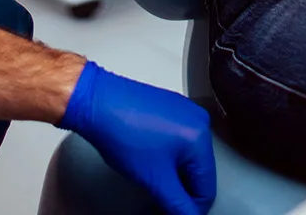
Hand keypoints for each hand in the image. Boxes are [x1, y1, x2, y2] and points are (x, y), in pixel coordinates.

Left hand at [58, 61, 216, 214]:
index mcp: (201, 138)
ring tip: (152, 176)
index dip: (191, 208)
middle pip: (199, 172)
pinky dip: (168, 157)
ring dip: (174, 174)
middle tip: (160, 197)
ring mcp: (185, 112)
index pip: (207, 188)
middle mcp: (198, 121)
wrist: (98, 102)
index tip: (175, 213)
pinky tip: (149, 159)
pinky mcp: (171, 108)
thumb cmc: (123, 132)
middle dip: (182, 189)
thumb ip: (177, 204)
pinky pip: (178, 142)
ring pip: (188, 158)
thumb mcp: (155, 180)